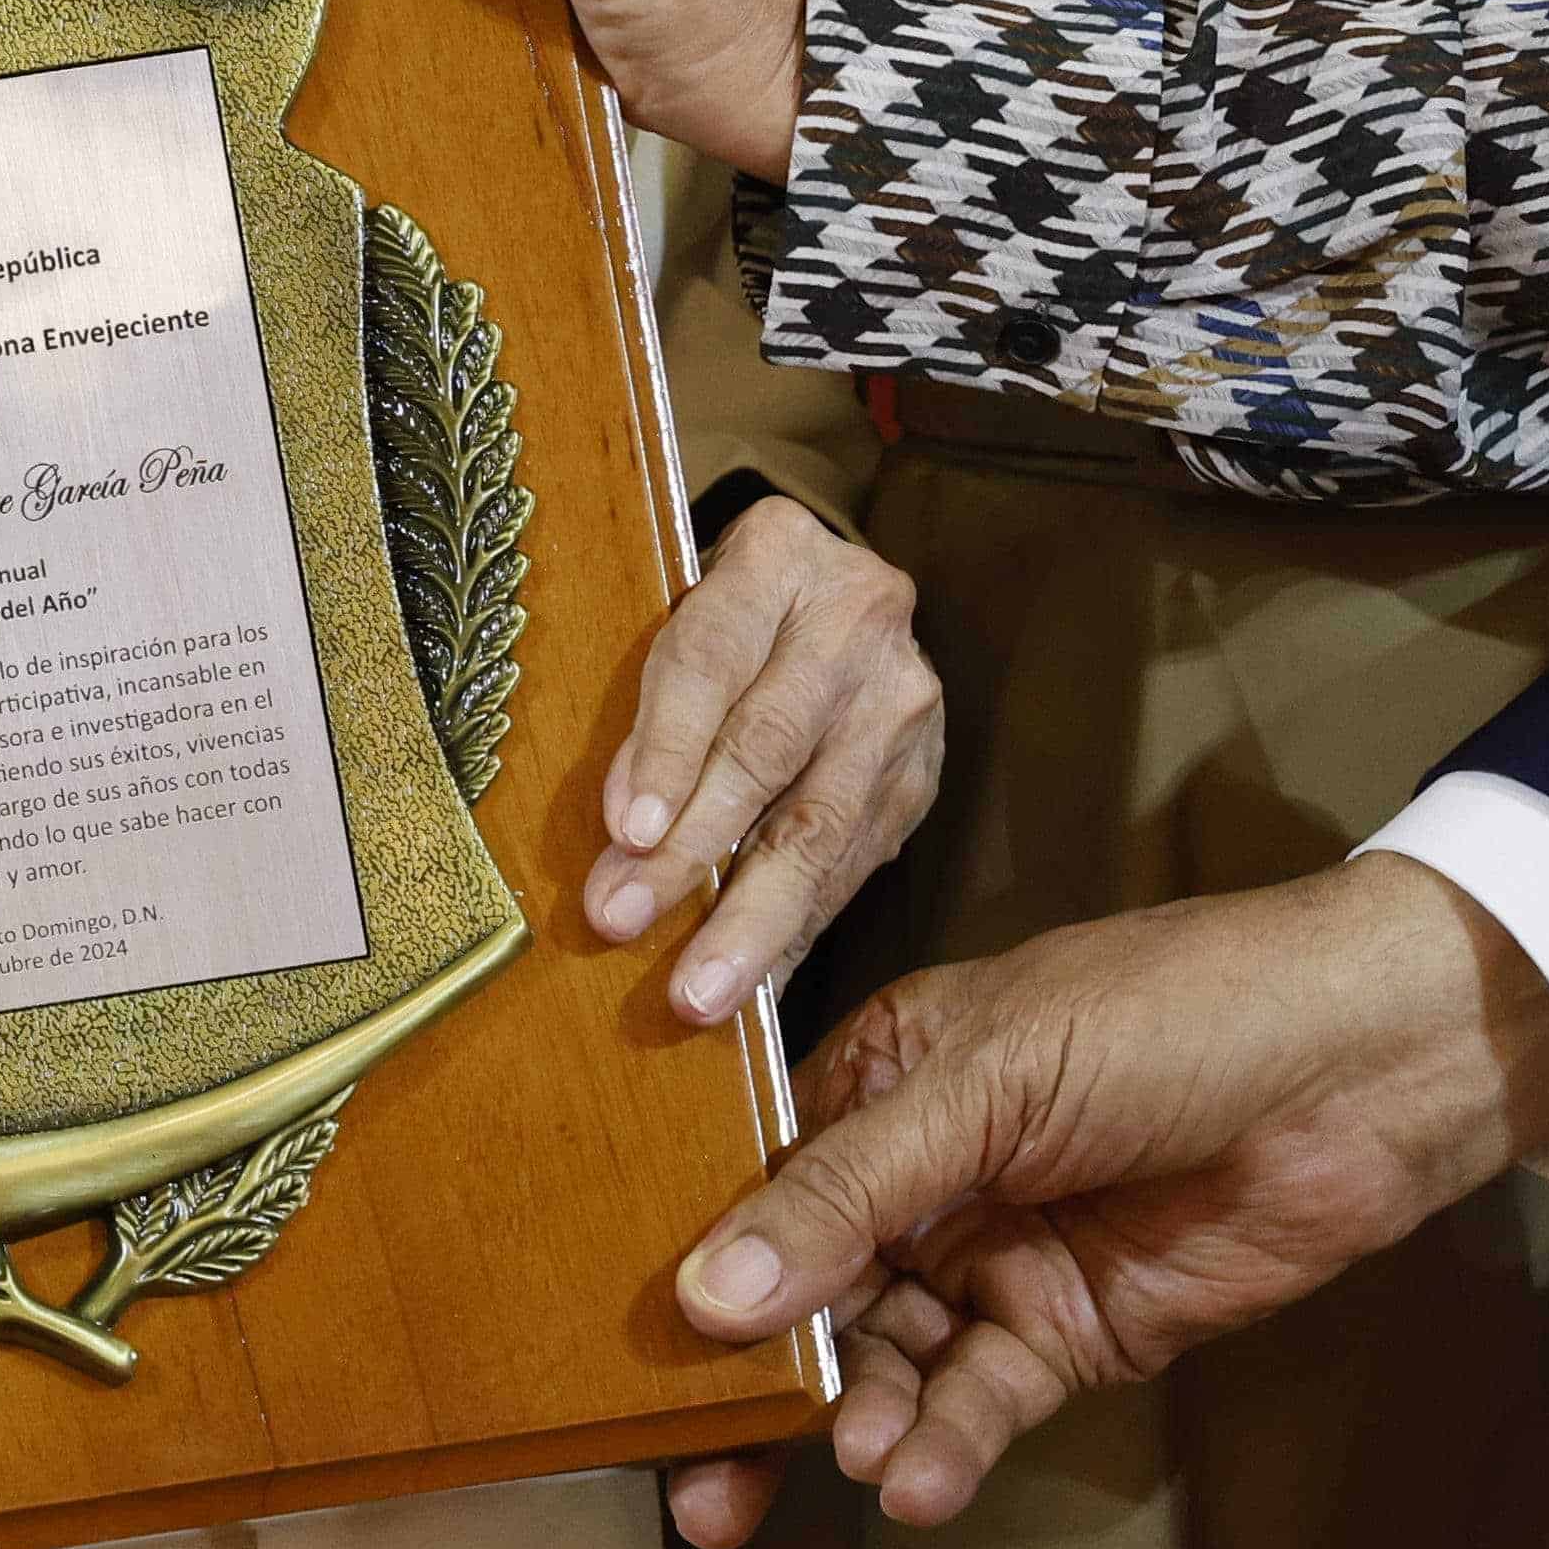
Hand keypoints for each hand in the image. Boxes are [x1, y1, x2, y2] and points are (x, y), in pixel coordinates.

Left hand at [586, 496, 939, 1019]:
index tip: (628, 831)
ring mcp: (901, 698)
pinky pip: (852, 862)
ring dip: (752, 917)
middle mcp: (856, 618)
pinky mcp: (921, 772)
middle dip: (694, 849)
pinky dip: (797, 929)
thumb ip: (648, 715)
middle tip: (627, 921)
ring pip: (821, 821)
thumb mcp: (675, 625)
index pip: (712, 658)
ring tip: (697, 992)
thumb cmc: (721, 618)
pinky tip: (753, 981)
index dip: (667, 747)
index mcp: (777, 556)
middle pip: (768, 748)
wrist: (828, 595)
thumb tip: (627, 832)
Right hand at [660, 857, 1548, 1547]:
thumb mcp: (989, 1083)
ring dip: (860, 1418)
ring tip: (855, 1453)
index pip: (753, 1187)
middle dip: (752, 1389)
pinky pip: (980, 1401)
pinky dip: (945, 1444)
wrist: (1368, 1062)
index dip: (693, 1271)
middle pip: (804, 1296)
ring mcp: (991, 1258)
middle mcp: (919, 1177)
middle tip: (696, 1484)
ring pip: (886, 1363)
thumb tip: (710, 1292)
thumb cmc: (1174, 1013)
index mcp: (878, 1083)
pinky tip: (916, 1479)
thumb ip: (849, 1193)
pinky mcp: (1068, 1331)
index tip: (627, 1363)